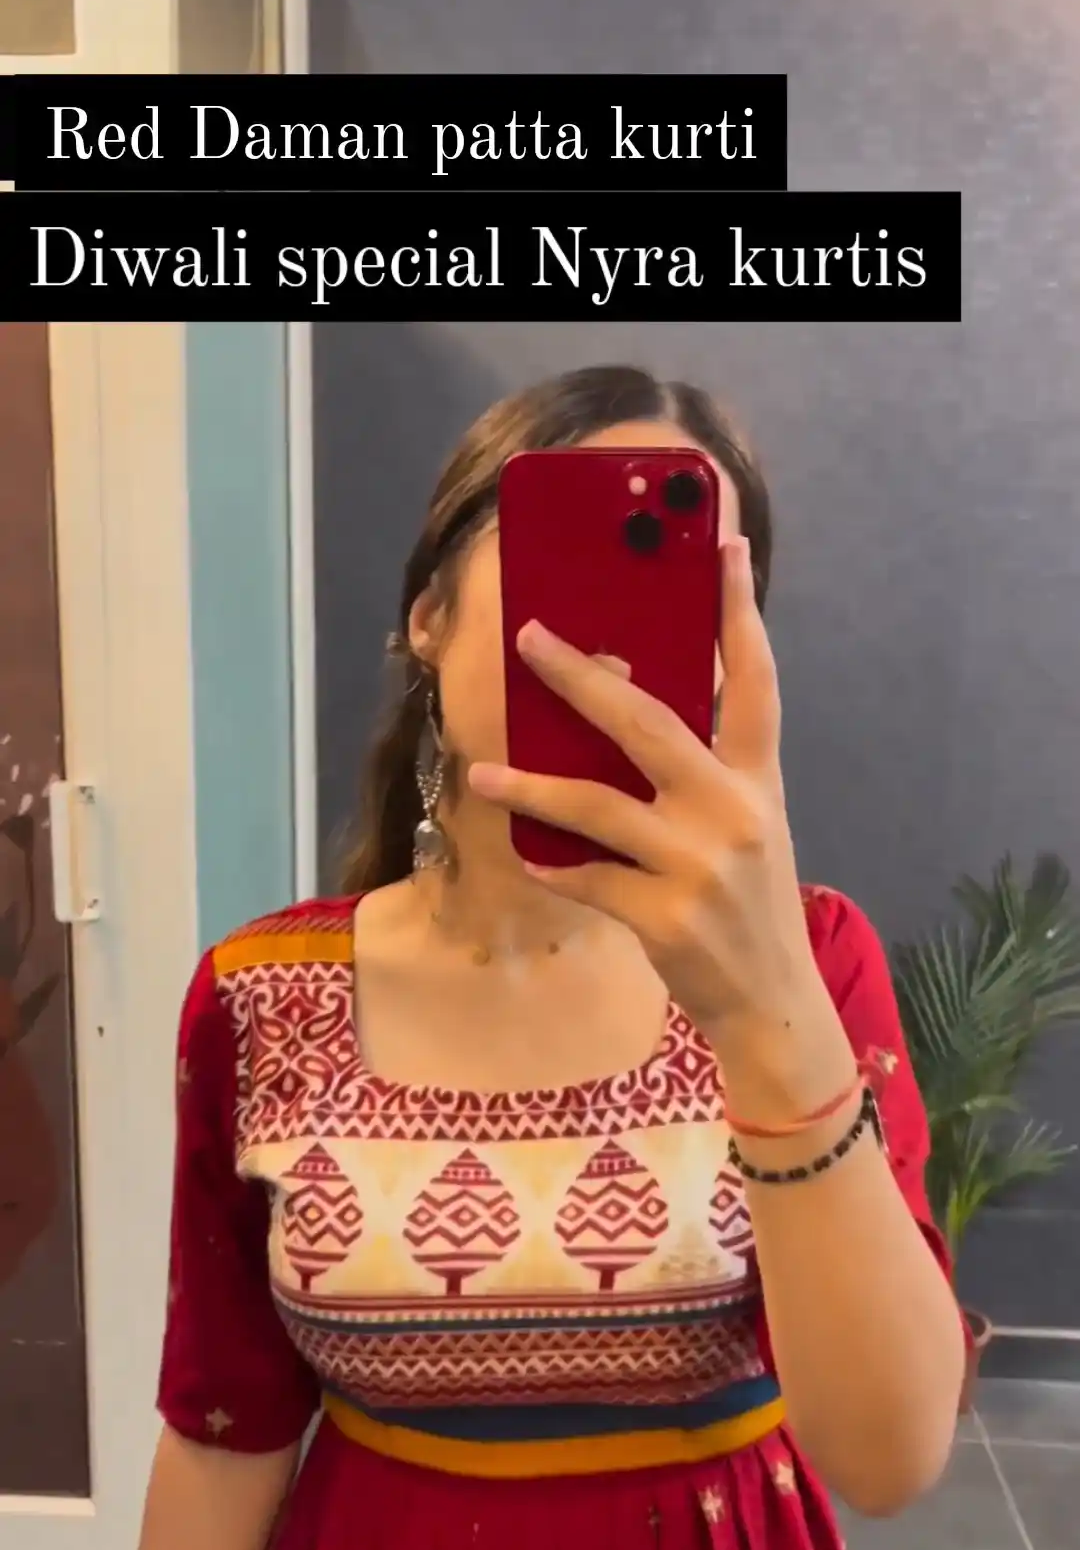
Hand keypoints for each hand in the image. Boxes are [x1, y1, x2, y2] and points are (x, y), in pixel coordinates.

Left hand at [469, 537, 819, 1038]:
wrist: (773, 1001)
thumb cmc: (747, 905)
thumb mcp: (748, 826)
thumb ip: (702, 773)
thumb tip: (622, 710)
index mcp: (758, 779)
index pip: (754, 682)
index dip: (738, 613)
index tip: (724, 547)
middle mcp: (733, 811)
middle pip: (649, 723)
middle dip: (582, 677)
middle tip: (530, 637)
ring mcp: (698, 865)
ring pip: (596, 805)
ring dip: (531, 786)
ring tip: (482, 772)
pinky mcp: (665, 916)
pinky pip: (588, 878)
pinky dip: (555, 866)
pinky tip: (529, 855)